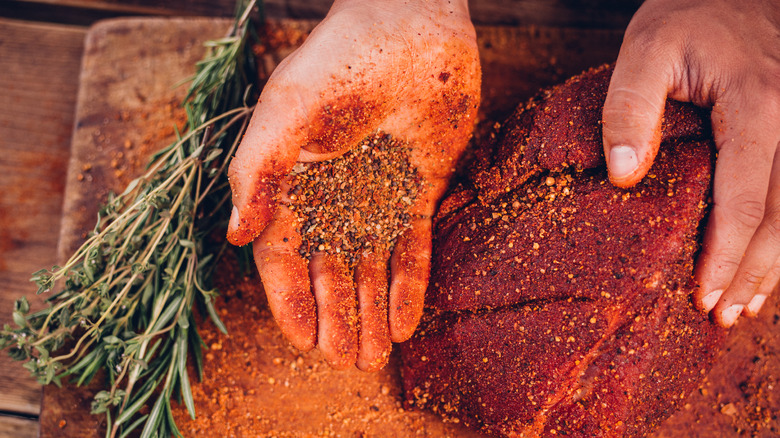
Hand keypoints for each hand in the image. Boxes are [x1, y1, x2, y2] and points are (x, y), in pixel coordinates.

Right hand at [227, 0, 479, 369]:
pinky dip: (410, 284)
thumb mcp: (286, 111)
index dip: (291, 301)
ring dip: (373, 313)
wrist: (410, 27)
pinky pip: (413, 247)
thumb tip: (239, 237)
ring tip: (376, 357)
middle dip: (338, 318)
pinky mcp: (418, 191)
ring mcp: (377, 197)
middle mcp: (332, 199)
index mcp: (291, 185)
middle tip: (347, 363)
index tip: (303, 342)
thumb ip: (257, 170)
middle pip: (330, 272)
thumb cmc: (339, 60)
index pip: (285, 257)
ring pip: (372, 268)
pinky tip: (408, 322)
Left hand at [602, 0, 779, 326]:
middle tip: (724, 315)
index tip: (704, 295)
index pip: (746, 198)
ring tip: (747, 305)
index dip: (725, 254)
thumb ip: (630, 107)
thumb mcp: (646, 49)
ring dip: (774, 263)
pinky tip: (767, 260)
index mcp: (759, 104)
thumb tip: (624, 176)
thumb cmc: (687, 17)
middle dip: (753, 272)